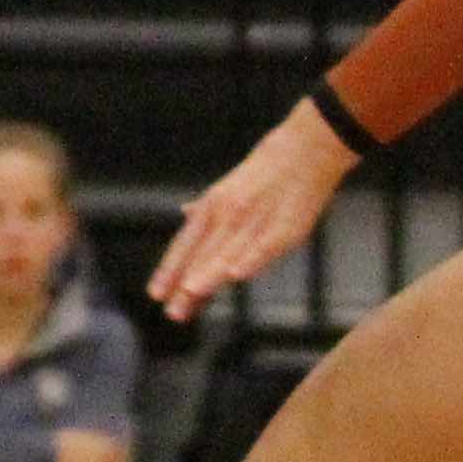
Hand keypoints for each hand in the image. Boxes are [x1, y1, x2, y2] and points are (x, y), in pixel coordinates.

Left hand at [149, 101, 357, 321]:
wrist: (306, 149)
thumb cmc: (268, 172)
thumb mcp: (230, 186)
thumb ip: (208, 207)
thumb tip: (184, 213)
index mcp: (214, 206)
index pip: (187, 243)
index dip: (171, 269)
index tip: (156, 294)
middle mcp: (229, 214)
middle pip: (204, 254)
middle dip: (186, 285)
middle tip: (172, 312)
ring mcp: (257, 220)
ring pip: (228, 252)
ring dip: (209, 274)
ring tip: (191, 295)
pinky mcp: (286, 227)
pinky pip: (264, 246)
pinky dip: (249, 258)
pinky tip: (235, 275)